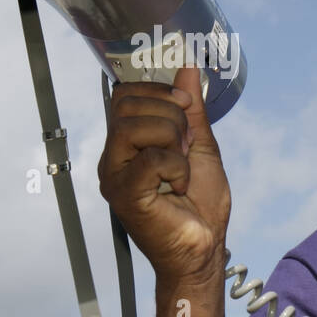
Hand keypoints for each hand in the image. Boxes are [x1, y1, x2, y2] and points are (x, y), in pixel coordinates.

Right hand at [97, 66, 231, 283]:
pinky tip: (179, 187)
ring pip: (134, 125)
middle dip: (169, 115)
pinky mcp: (124, 194)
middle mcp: (113, 156)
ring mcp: (114, 175)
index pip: (125, 94)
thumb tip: (186, 67)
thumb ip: (191, 109)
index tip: (185, 108)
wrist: (203, 249)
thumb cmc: (199, 205)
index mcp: (126, 143)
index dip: (157, 91)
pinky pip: (150, 158)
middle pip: (127, 103)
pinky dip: (176, 168)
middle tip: (185, 146)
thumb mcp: (200, 146)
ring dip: (172, 140)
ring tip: (182, 165)